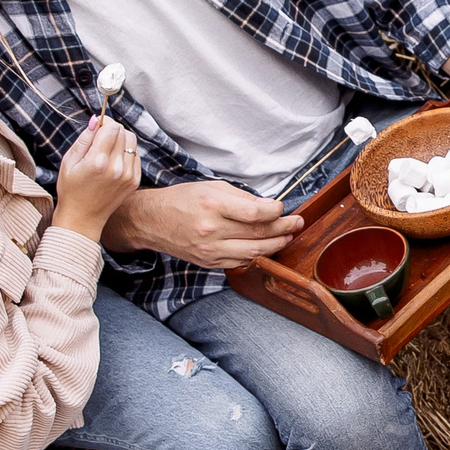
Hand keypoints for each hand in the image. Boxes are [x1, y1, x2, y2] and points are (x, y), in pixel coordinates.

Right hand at [51, 116, 140, 242]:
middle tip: (100, 139)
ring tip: (106, 151)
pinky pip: (135, 156)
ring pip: (132, 142)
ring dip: (121, 141)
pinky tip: (113, 162)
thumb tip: (97, 119)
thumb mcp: (69, 161)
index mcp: (98, 161)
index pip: (113, 127)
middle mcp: (117, 168)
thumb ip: (84, 138)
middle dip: (112, 130)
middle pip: (124, 132)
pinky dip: (126, 154)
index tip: (97, 128)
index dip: (105, 123)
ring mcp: (128, 175)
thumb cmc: (71, 189)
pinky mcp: (134, 181)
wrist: (82, 218)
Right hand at [108, 181, 305, 268]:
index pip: (254, 213)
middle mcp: (211, 230)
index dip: (275, 211)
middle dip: (284, 228)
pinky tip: (266, 248)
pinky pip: (241, 262)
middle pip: (258, 234)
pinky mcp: (209, 263)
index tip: (283, 208)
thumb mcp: (211, 187)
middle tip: (298, 223)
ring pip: (254, 252)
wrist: (151, 221)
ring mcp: (210, 250)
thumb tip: (268, 207)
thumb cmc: (182, 200)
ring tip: (288, 236)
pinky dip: (257, 255)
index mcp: (212, 206)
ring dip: (276, 245)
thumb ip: (241, 198)